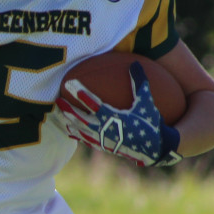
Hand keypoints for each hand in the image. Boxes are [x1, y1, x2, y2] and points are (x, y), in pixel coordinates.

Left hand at [55, 61, 182, 166]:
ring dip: (69, 121)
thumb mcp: (146, 103)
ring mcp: (103, 140)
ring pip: (81, 130)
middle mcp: (105, 129)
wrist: (155, 150)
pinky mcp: (104, 147)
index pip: (93, 103)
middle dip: (69, 109)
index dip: (80, 93)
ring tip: (59, 113)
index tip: (69, 84)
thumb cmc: (151, 123)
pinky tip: (70, 130)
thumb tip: (136, 63)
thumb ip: (140, 83)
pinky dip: (77, 135)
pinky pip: (86, 140)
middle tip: (58, 99)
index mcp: (114, 117)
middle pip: (81, 118)